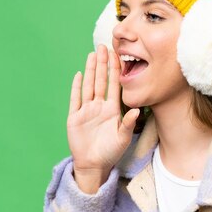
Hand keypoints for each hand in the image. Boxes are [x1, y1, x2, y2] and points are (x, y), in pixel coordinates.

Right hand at [67, 44, 139, 193]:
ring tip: (92, 55)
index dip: (115, 70)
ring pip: (89, 85)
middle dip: (102, 64)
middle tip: (104, 46)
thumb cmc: (110, 153)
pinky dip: (77, 87)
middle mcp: (99, 106)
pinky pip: (76, 99)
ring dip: (90, 70)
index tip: (118, 55)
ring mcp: (86, 110)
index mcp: (112, 110)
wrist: (93, 165)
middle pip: (101, 81)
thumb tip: (136, 110)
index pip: (114, 85)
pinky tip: (79, 74)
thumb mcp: (122, 138)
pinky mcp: (75, 117)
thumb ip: (128, 124)